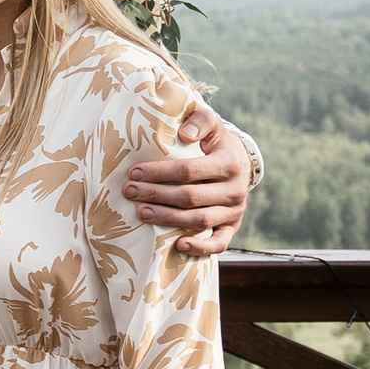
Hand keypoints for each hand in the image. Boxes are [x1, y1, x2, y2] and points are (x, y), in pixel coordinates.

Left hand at [123, 103, 249, 257]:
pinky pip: (219, 244)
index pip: (189, 170)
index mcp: (230, 163)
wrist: (240, 163)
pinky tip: (178, 245)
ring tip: (140, 213)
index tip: (134, 172)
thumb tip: (184, 134)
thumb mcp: (212, 124)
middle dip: (156, 195)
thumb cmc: (215, 142)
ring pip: (199, 220)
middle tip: (129, 192)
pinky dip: (200, 247)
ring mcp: (235, 212)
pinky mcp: (232, 228)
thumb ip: (199, 121)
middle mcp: (235, 190)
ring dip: (167, 218)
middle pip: (190, 197)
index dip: (159, 172)